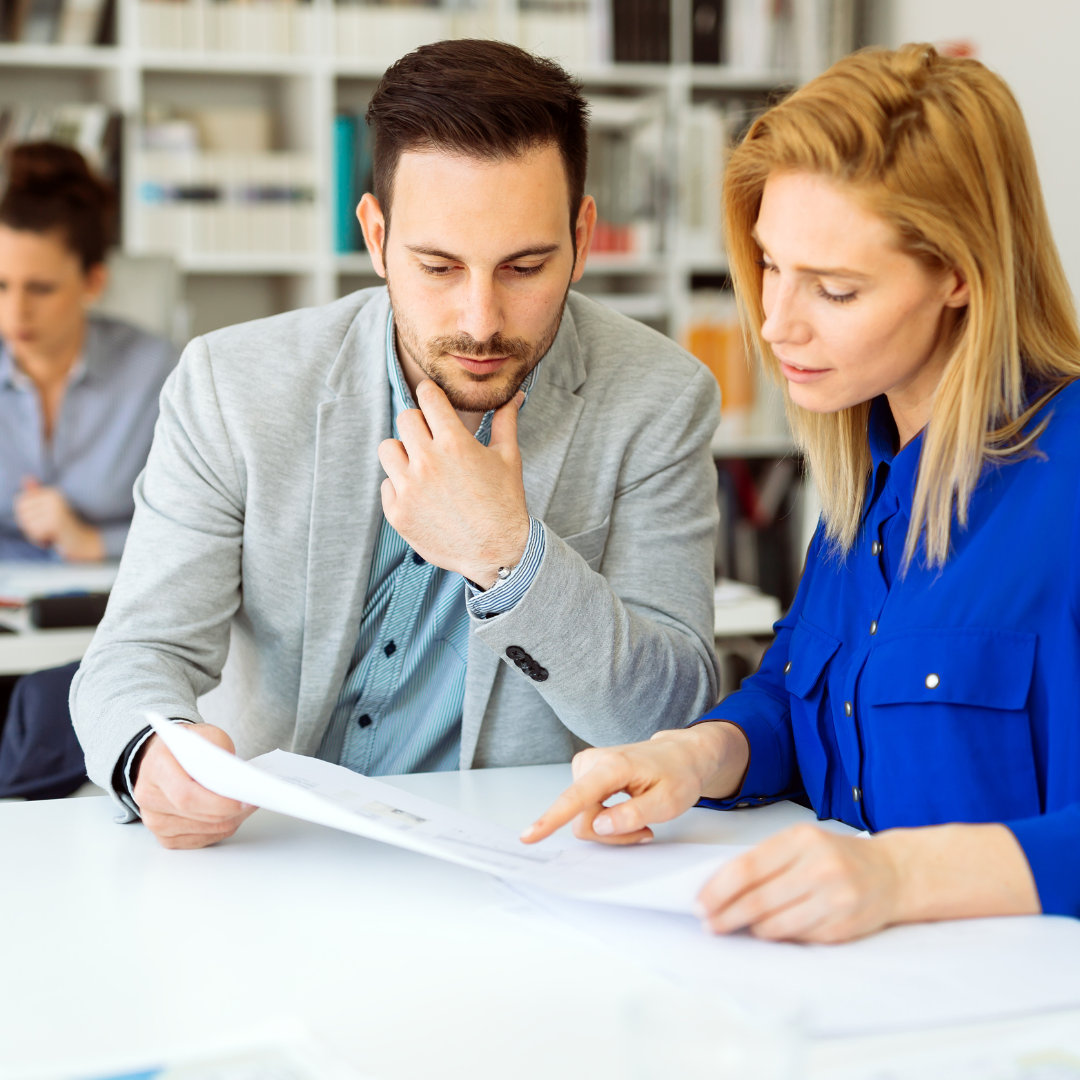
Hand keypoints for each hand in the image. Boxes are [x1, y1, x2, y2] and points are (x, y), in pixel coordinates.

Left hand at [13, 479, 104, 560]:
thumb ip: (37, 495)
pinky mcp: (55, 521)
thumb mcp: (49, 509)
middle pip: (21, 513)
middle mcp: (54, 498)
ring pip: (27, 524)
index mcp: (51, 493)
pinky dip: (41, 539)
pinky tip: (52, 538)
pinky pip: (35, 532)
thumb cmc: (64, 526)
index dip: (24, 516)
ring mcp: (55, 509)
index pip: (20, 502)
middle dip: (29, 526)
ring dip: (35, 534)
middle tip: (44, 530)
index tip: (39, 521)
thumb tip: (26, 476)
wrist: (83, 541)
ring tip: (49, 534)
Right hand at [132, 725, 255, 848]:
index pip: (186, 794)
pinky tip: (233, 814)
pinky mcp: (165, 836)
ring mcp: (154, 820)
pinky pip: (201, 840)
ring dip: (231, 819)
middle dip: (231, 811)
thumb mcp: (206, 734)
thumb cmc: (187, 746)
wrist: (166, 757)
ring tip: (248, 804)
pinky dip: (222, 828)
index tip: (244, 799)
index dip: (218, 802)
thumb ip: (219, 752)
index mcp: (156, 767)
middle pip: (197, 815)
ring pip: (204, 830)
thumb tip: (236, 779)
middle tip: (255, 800)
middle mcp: (148, 796)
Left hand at [378, 380, 529, 588]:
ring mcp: (409, 488)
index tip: (432, 399)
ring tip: (421, 467)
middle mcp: (427, 462)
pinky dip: (400, 487)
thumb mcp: (508, 458)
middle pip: (405, 419)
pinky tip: (422, 496)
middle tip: (431, 439)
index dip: (430, 394)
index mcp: (454, 443)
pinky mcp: (398, 512)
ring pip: (388, 449)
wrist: (496, 552)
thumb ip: (505, 422)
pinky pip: (387, 484)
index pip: (428, 396)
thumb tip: (513, 396)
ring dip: (403, 453)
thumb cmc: (504, 503)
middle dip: (419, 424)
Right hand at [521, 723, 750, 844]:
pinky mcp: (586, 774)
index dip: (551, 819)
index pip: (576, 798)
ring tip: (640, 818)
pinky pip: (586, 811)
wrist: (682, 754)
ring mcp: (586, 766)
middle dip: (610, 834)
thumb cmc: (678, 774)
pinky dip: (607, 819)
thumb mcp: (667, 802)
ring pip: (583, 818)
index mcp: (612, 766)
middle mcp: (592, 762)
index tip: (529, 836)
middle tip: (644, 830)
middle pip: (583, 819)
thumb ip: (632, 815)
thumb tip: (598, 826)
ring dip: (610, 828)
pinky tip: (627, 812)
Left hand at [696, 821, 1041, 942]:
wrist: (893, 873)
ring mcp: (834, 898)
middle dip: (726, 915)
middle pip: (757, 899)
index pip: (747, 868)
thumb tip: (720, 887)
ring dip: (749, 929)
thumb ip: (766, 860)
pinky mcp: (843, 926)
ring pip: (775, 924)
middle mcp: (819, 867)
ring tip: (734, 927)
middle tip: (709, 923)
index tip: (700, 902)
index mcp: (802, 840)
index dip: (718, 889)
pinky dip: (778, 937)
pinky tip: (767, 931)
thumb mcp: (801, 843)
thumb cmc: (837, 856)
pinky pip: (797, 938)